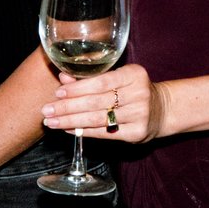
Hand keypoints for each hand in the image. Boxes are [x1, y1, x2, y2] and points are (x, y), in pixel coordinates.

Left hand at [41, 63, 163, 142]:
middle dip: (67, 107)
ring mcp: (139, 115)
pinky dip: (84, 132)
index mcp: (134, 74)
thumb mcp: (118, 78)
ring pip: (98, 119)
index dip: (77, 88)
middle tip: (46, 110)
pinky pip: (105, 133)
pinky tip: (68, 129)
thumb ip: (91, 78)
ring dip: (70, 121)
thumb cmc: (133, 90)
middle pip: (96, 102)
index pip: (100, 82)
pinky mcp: (137, 133)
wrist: (162, 110)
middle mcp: (139, 94)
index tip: (57, 93)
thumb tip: (62, 78)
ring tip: (52, 122)